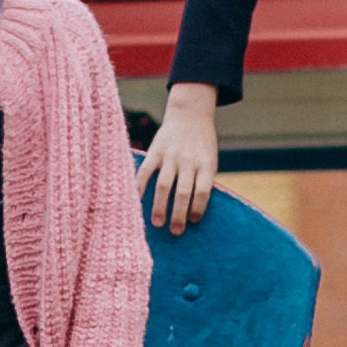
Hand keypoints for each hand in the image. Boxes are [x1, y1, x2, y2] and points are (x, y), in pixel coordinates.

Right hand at [136, 82, 218, 234]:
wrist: (191, 114)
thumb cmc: (202, 144)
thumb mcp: (210, 159)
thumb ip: (203, 180)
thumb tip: (193, 211)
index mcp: (205, 164)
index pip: (203, 191)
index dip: (198, 208)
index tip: (193, 221)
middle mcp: (188, 161)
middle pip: (183, 193)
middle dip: (178, 215)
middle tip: (175, 232)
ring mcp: (171, 156)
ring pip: (164, 186)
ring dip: (159, 206)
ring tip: (157, 224)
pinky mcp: (156, 151)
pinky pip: (146, 171)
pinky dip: (140, 186)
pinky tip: (137, 201)